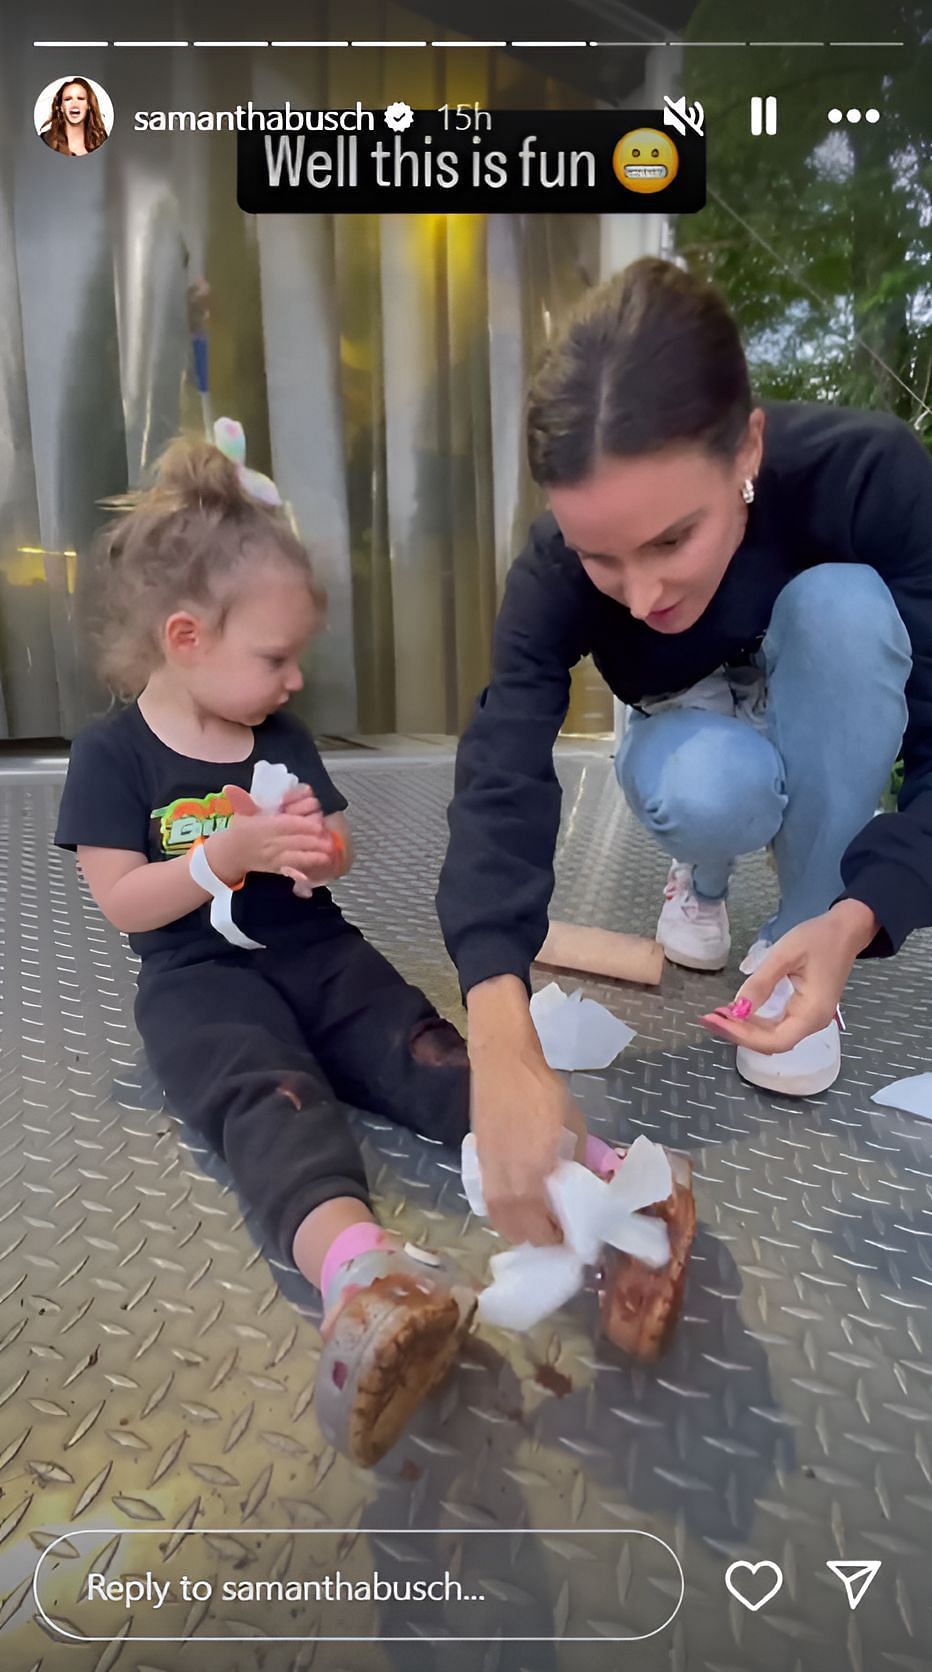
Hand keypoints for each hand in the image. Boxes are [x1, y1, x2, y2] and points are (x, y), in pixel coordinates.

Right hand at [209, 783, 335, 884]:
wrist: (231, 854)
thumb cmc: (240, 830)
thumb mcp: (241, 813)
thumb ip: (242, 800)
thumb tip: (229, 787)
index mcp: (262, 826)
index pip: (284, 825)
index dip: (302, 825)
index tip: (317, 824)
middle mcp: (269, 842)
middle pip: (294, 840)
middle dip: (313, 839)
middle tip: (329, 837)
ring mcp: (273, 856)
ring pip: (296, 855)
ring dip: (314, 853)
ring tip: (329, 849)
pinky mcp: (277, 867)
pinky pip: (293, 866)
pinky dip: (308, 865)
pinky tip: (321, 861)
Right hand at [470, 1044, 587, 1246]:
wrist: (503, 1065)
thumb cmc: (544, 1093)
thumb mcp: (573, 1128)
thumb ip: (574, 1163)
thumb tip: (578, 1188)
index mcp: (533, 1176)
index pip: (543, 1227)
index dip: (558, 1238)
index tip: (572, 1237)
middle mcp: (507, 1182)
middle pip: (517, 1230)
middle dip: (536, 1237)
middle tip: (555, 1232)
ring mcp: (488, 1172)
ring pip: (498, 1217)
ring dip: (516, 1227)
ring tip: (535, 1223)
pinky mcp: (478, 1161)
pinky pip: (489, 1199)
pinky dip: (502, 1210)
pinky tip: (516, 1202)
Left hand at [697, 901, 878, 1052]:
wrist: (846, 930)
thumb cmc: (818, 939)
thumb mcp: (785, 955)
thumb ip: (761, 983)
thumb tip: (737, 1008)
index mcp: (812, 1014)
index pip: (773, 1041)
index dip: (742, 1035)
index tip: (716, 1021)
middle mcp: (813, 1023)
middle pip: (771, 1043)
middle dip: (738, 1034)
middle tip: (709, 1018)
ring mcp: (810, 1019)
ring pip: (773, 1037)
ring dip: (744, 1030)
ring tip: (717, 1016)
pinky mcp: (804, 1011)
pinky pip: (777, 1026)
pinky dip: (754, 1023)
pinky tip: (736, 1012)